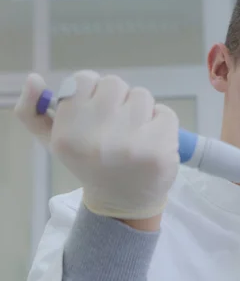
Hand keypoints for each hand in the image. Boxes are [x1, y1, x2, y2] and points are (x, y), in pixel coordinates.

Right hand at [15, 71, 179, 220]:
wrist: (123, 202)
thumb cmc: (90, 164)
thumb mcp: (55, 142)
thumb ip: (33, 112)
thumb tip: (32, 78)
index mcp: (68, 133)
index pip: (84, 79)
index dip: (94, 91)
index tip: (98, 110)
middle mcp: (97, 137)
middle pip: (115, 84)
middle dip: (119, 100)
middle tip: (118, 125)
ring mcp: (131, 143)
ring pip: (142, 95)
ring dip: (142, 111)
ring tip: (135, 134)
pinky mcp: (160, 148)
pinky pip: (166, 112)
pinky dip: (163, 122)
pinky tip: (153, 141)